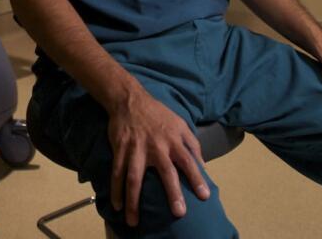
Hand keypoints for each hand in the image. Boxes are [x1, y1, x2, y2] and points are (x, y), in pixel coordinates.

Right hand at [107, 88, 211, 227]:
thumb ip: (192, 144)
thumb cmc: (158, 114)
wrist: (130, 100)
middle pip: (166, 172)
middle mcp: (157, 146)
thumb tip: (203, 165)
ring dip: (134, 201)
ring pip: (135, 178)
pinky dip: (116, 190)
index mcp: (174, 141)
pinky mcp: (121, 149)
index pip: (189, 161)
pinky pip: (117, 172)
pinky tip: (117, 205)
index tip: (204, 196)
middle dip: (173, 192)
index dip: (197, 178)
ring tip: (134, 221)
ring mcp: (137, 149)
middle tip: (179, 213)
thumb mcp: (180, 124)